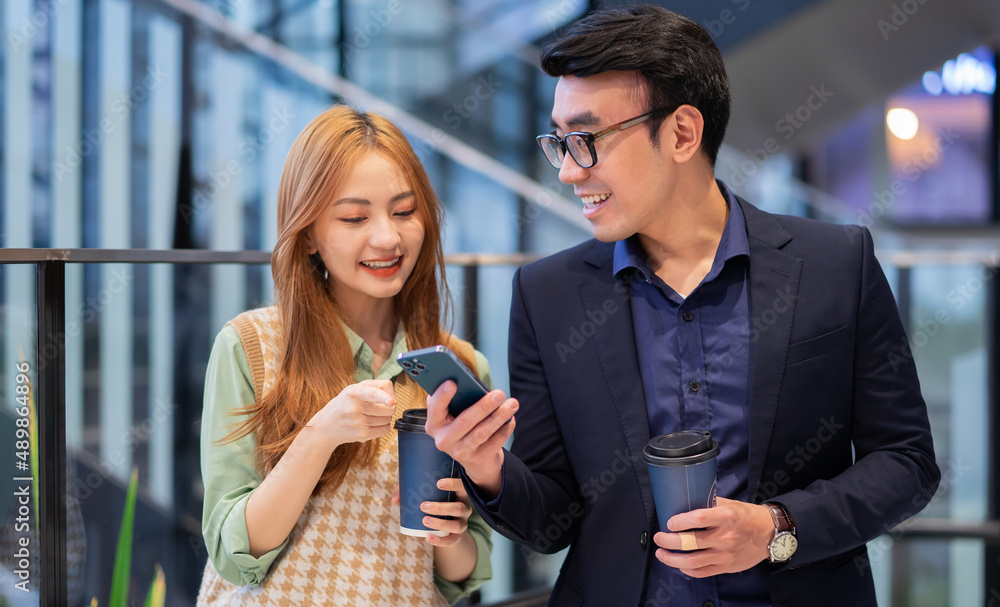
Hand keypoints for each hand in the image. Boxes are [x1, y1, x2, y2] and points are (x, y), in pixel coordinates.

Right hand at [305, 379, 395, 448]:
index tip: (392, 402)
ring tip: (370, 415)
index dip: (384, 397)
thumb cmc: (344, 404)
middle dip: (388, 407)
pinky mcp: (362, 435)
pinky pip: (385, 429)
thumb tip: (394, 401)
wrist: (326, 426)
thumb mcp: (355, 388)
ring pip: (388, 419)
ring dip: (384, 417)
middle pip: (389, 408)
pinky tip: (372, 424)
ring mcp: (358, 423)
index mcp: (352, 392)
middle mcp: (354, 408)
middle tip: (376, 406)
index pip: (372, 393)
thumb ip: (378, 387)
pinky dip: (383, 426)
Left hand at [390, 479, 471, 545]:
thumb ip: (412, 492)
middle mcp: (465, 508)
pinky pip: (452, 540)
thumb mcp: (427, 495)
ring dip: (440, 523)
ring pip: (457, 525)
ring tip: (424, 520)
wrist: (447, 525)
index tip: (438, 483)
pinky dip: (440, 541)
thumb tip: (395, 499)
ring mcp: (463, 523)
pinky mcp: (458, 537)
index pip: (462, 486)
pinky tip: (428, 537)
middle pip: (459, 508)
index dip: (453, 484)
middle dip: (441, 507)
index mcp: (460, 494)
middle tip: (423, 506)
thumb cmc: (436, 502)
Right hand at [424, 382, 516, 497]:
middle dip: (483, 406)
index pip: (435, 409)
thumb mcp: (453, 415)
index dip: (442, 396)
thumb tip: (463, 381)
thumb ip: (455, 400)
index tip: (453, 382)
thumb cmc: (463, 426)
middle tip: (499, 393)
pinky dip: (505, 429)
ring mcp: (460, 452)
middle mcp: (443, 440)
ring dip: (499, 417)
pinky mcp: (477, 460)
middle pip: (464, 421)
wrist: (474, 458)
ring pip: (482, 433)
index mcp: (434, 424)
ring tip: (512, 404)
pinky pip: (494, 443)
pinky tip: (511, 419)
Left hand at [652, 497, 773, 576]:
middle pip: (690, 542)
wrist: (769, 533)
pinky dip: (687, 570)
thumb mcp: (728, 503)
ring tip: (661, 553)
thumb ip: (707, 504)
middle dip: (669, 540)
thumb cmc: (746, 516)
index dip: (679, 522)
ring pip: (693, 561)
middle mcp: (725, 537)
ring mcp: (726, 554)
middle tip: (659, 537)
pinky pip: (702, 572)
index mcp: (726, 516)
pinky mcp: (726, 567)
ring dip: (672, 558)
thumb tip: (683, 502)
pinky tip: (679, 564)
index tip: (669, 522)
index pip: (697, 519)